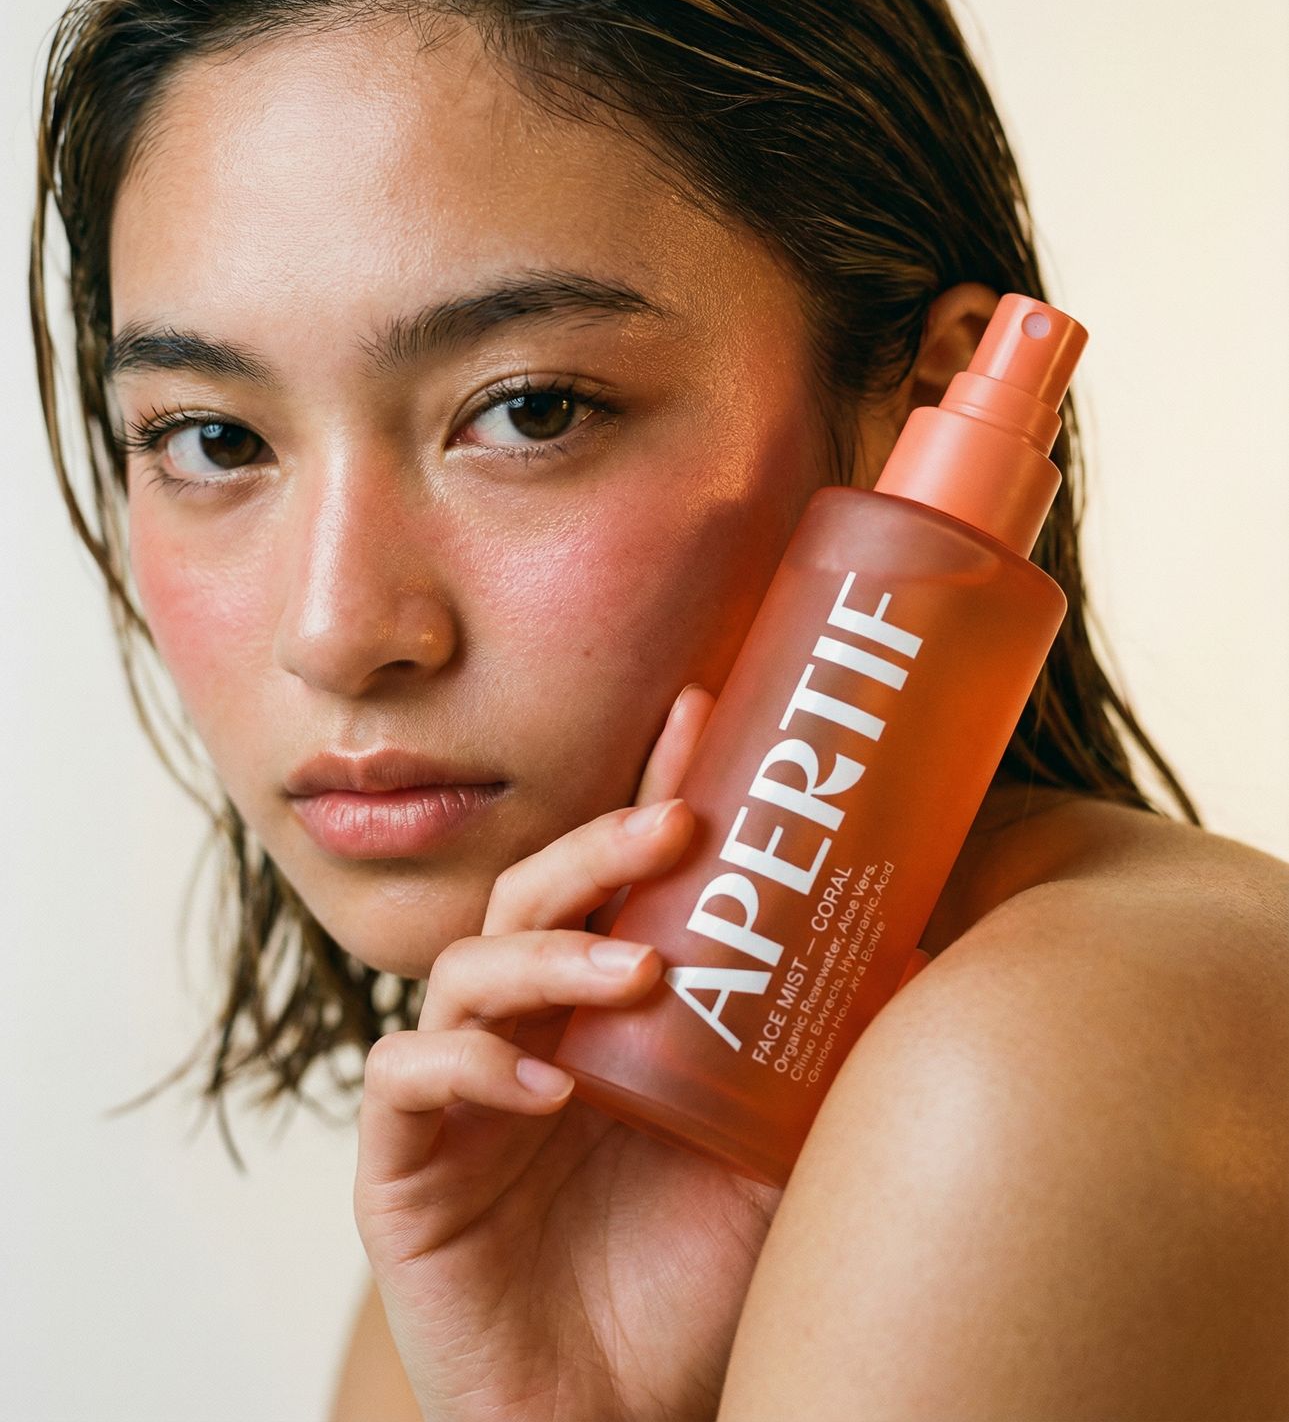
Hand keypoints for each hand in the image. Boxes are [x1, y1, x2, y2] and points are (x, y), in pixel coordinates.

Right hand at [354, 682, 783, 1421]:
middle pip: (531, 896)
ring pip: (466, 970)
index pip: (617, 878)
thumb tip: (916, 938)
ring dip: (550, 953)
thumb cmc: (693, 1285)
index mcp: (601, 1013)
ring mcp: (459, 1095)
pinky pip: (410, 1082)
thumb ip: (819, 1053)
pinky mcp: (404, 1168)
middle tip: (679, 825)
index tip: (698, 713)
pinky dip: (475, 1067)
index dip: (647, 791)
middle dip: (598, 848)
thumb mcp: (777, 1152)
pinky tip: (552, 1086)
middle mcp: (527, 1031)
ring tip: (637, 970)